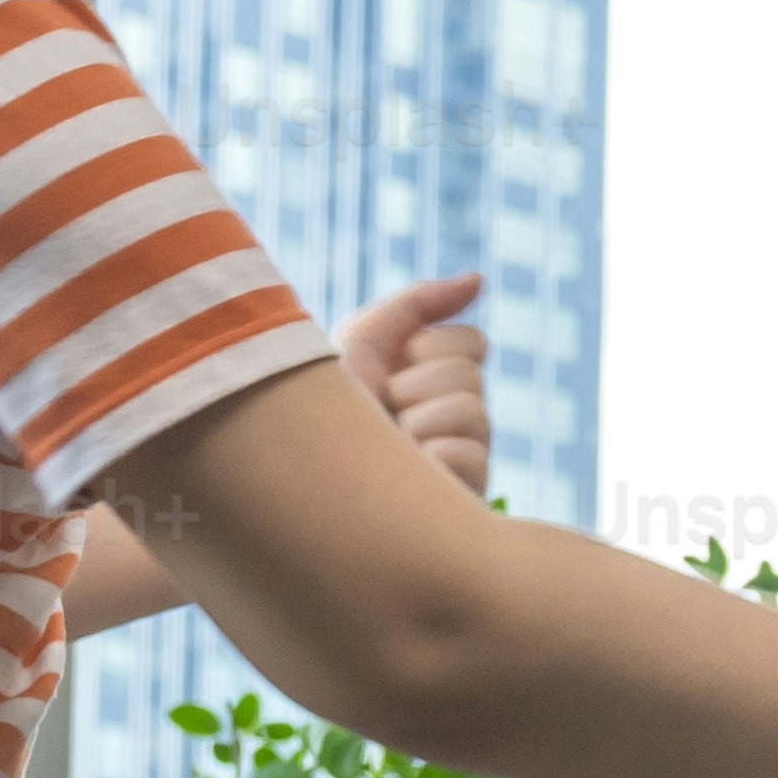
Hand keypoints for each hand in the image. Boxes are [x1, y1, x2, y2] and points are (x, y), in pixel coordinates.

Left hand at [339, 272, 491, 493]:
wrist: (299, 467)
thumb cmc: (325, 405)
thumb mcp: (364, 340)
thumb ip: (419, 304)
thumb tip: (479, 280)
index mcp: (439, 378)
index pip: (472, 342)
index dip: (427, 348)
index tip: (390, 369)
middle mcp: (460, 417)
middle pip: (470, 374)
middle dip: (413, 386)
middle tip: (381, 411)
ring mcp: (466, 459)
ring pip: (470, 411)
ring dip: (415, 422)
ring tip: (388, 445)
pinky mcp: (465, 497)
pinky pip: (466, 454)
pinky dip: (427, 457)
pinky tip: (404, 474)